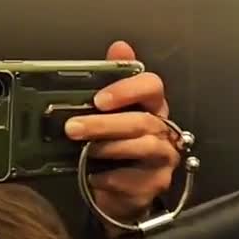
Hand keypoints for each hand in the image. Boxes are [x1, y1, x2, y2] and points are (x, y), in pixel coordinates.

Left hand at [64, 41, 179, 233]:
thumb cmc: (115, 147)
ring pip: (143, 147)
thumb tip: (120, 47)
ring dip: (109, 147)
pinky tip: (93, 175)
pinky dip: (109, 176)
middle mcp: (164, 131)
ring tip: (83, 150)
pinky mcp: (155, 185)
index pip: (153, 87)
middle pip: (143, 120)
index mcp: (153, 107)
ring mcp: (163, 160)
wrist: (119, 191)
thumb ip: (113, 79)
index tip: (99, 99)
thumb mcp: (110, 111)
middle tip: (74, 127)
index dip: (127, 89)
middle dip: (105, 123)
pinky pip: (133, 179)